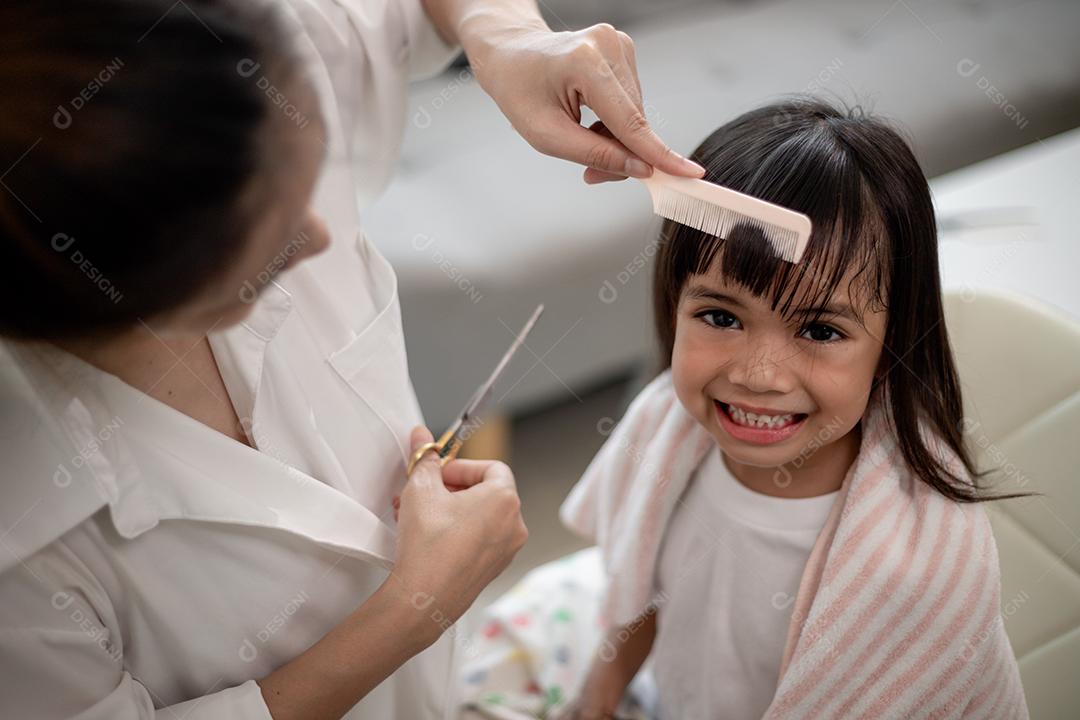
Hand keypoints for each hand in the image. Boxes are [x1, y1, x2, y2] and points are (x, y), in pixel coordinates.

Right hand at [389, 426, 527, 635]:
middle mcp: (514, 525)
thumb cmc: (428, 545)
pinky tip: (427, 534)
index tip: (439, 472)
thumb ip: (424, 458)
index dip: (462, 466)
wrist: (423, 598)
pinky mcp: (493, 569)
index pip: (491, 467)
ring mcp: (506, 550)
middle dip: (451, 488)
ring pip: (479, 517)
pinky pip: (478, 539)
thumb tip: (421, 437)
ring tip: (417, 513)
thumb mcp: (420, 489)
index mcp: (505, 499)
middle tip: (425, 491)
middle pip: (485, 492)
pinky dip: (457, 531)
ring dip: (449, 509)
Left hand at [465, 20, 704, 183]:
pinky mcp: (623, 50)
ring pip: (636, 114)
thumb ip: (595, 154)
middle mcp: (608, 46)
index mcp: (584, 62)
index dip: (658, 154)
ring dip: (616, 138)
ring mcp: (618, 44)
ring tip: (581, 136)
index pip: (629, 121)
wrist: (510, 54)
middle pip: (635, 121)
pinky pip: (631, 101)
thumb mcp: (546, 135)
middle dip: (620, 154)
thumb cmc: (519, 90)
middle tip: (591, 174)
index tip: (689, 174)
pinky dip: (615, 121)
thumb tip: (640, 168)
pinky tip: (592, 119)